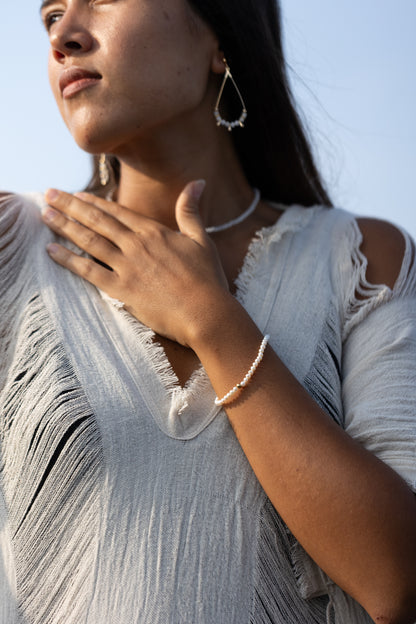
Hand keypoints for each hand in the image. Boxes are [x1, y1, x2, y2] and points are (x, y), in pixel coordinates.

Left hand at [42, 181, 229, 346]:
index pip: (116, 212)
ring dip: (64, 226)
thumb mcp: (201, 239)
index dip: (93, 202)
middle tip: (49, 194)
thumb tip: (197, 182)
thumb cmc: (207, 279)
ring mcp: (127, 267)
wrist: (206, 312)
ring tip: (45, 215)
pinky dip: (69, 261)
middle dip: (70, 205)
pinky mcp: (122, 290)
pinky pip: (89, 272)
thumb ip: (191, 210)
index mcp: (154, 232)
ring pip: (89, 241)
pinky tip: (51, 251)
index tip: (76, 194)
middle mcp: (136, 245)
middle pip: (97, 221)